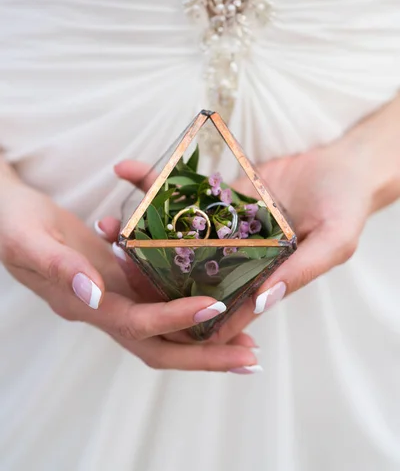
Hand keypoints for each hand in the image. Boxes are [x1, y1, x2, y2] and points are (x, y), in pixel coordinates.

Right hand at [0, 170, 258, 371]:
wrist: (7, 215)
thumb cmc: (12, 225)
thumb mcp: (29, 241)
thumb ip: (59, 267)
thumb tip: (94, 294)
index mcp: (82, 305)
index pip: (135, 322)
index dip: (175, 318)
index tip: (214, 307)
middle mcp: (103, 307)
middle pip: (159, 343)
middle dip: (204, 354)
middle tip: (250, 355)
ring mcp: (113, 294)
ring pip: (164, 325)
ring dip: (203, 334)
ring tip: (246, 333)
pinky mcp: (119, 277)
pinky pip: (157, 297)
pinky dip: (186, 302)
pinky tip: (214, 293)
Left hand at [101, 96, 399, 342]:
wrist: (344, 164)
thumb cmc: (346, 207)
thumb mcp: (332, 243)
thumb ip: (298, 272)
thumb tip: (259, 303)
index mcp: (262, 277)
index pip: (220, 301)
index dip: (187, 309)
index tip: (148, 311)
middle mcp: (239, 255)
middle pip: (188, 266)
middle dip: (149, 267)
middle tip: (113, 260)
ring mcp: (228, 224)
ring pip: (179, 228)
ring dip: (142, 222)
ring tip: (107, 222)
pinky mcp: (222, 194)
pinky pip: (187, 190)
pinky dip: (160, 181)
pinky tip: (129, 170)